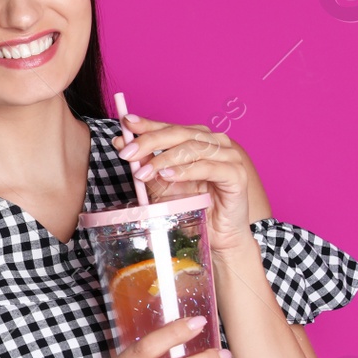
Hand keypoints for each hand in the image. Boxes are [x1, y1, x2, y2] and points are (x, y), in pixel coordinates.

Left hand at [110, 113, 251, 256]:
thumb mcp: (161, 182)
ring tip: (143, 172)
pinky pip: (208, 168)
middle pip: (180, 133)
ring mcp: (229, 157)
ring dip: (164, 159)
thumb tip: (120, 141)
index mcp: (198, 138)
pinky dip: (185, 171)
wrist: (217, 234)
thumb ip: (145, 161)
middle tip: (127, 153)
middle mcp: (216, 142)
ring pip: (193, 148)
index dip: (147, 125)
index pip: (170, 126)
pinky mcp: (236, 175)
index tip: (126, 123)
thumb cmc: (192, 206)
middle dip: (150, 141)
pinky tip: (167, 176)